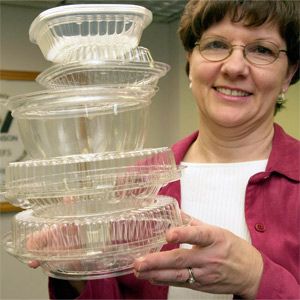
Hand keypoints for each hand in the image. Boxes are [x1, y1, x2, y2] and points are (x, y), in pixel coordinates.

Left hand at [133, 217, 262, 298]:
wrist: (251, 273)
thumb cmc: (233, 249)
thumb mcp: (217, 230)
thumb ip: (194, 223)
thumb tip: (176, 212)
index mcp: (214, 238)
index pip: (198, 234)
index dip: (183, 233)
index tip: (168, 234)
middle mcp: (209, 256)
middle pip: (181, 259)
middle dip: (157, 261)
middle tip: (139, 261)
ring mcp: (204, 273)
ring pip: (177, 275)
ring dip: (155, 273)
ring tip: (138, 270)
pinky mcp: (201, 285)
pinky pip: (180, 282)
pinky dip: (164, 279)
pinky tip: (150, 277)